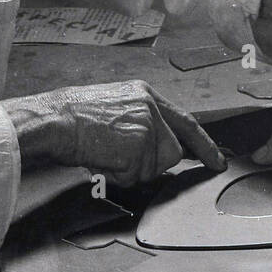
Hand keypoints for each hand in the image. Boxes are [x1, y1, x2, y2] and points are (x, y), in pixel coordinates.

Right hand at [3, 81, 226, 187]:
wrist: (54, 119)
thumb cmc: (73, 117)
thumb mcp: (115, 110)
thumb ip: (143, 124)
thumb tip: (162, 150)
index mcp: (146, 95)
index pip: (186, 121)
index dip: (204, 144)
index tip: (217, 161)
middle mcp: (151, 107)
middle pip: (171, 152)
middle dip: (148, 164)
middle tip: (117, 156)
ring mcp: (146, 125)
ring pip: (154, 168)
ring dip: (130, 170)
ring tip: (105, 153)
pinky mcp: (138, 145)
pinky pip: (135, 176)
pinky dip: (117, 175)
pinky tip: (101, 158)